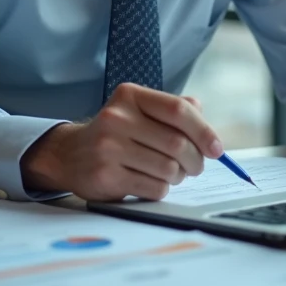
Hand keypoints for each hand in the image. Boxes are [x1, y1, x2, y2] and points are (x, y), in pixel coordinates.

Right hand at [20, 84, 222, 201]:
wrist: (69, 154)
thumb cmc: (116, 133)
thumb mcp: (140, 111)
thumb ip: (174, 110)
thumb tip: (206, 126)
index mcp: (130, 96)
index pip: (177, 110)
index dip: (203, 131)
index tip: (216, 149)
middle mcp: (116, 118)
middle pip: (177, 144)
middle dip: (195, 161)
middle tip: (195, 167)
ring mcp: (108, 148)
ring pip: (168, 169)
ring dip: (178, 176)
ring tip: (171, 173)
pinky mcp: (105, 176)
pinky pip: (154, 188)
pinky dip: (161, 189)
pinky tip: (151, 182)